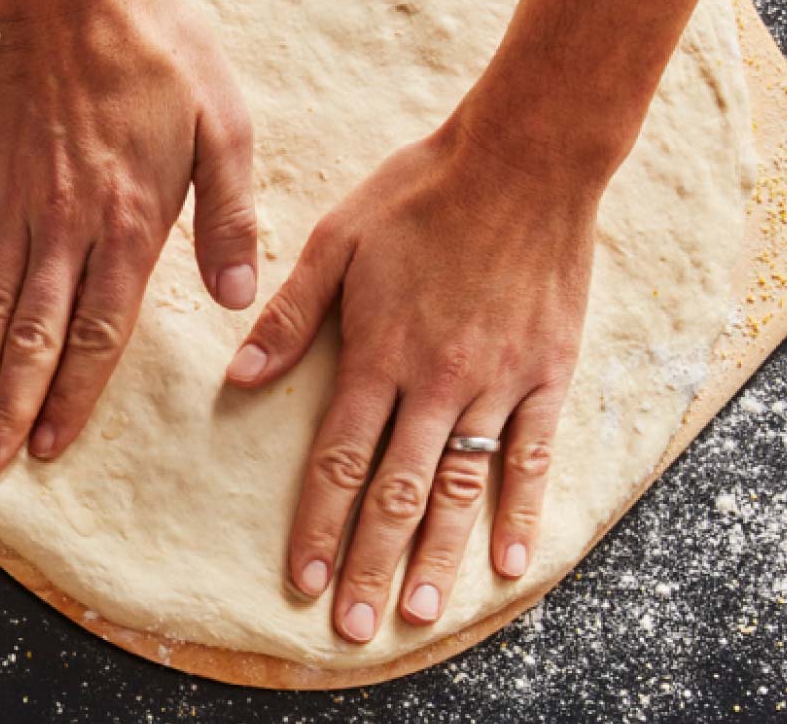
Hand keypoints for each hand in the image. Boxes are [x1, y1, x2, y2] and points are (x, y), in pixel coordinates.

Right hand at [0, 0, 260, 478]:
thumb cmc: (162, 56)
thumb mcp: (225, 127)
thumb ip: (231, 218)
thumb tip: (241, 299)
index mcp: (132, 222)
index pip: (99, 332)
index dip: (72, 396)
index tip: (51, 446)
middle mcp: (67, 225)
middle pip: (34, 336)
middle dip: (10, 408)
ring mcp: (16, 203)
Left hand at [227, 116, 613, 643]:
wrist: (525, 157)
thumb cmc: (420, 191)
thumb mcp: (336, 239)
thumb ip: (290, 315)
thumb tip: (239, 377)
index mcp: (379, 353)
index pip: (337, 459)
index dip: (317, 525)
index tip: (302, 581)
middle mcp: (438, 381)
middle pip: (397, 492)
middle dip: (369, 564)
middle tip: (353, 628)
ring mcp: (499, 381)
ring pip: (462, 487)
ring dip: (437, 557)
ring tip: (415, 612)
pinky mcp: (547, 372)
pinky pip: (535, 455)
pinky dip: (523, 510)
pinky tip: (511, 560)